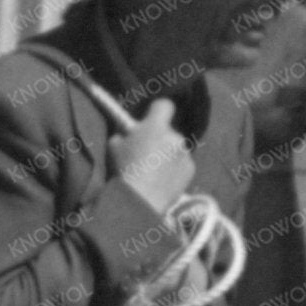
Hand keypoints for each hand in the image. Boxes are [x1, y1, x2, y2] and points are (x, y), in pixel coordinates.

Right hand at [113, 95, 190, 213]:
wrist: (140, 199)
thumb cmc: (124, 170)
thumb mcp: (114, 147)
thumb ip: (124, 136)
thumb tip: (126, 135)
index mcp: (156, 126)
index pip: (164, 105)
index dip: (157, 111)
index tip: (149, 121)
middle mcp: (175, 136)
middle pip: (169, 132)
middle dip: (160, 139)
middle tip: (146, 155)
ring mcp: (185, 153)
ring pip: (176, 150)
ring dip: (167, 156)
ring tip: (153, 174)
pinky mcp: (190, 170)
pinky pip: (182, 165)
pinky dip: (174, 171)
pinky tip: (162, 182)